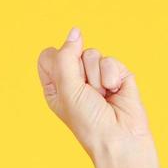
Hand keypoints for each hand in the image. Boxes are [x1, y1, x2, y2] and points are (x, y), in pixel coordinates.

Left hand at [37, 25, 154, 160]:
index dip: (57, 61)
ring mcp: (95, 76)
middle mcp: (73, 79)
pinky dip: (112, 76)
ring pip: (92, 54)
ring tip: (101, 96)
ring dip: (96, 76)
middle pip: (71, 51)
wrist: (119, 136)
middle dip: (79, 71)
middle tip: (85, 93)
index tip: (66, 80)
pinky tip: (114, 92)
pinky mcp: (116, 74)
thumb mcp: (67, 89)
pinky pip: (110, 60)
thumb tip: (75, 31)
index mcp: (54, 86)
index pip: (47, 56)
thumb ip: (66, 57)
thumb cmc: (88, 120)